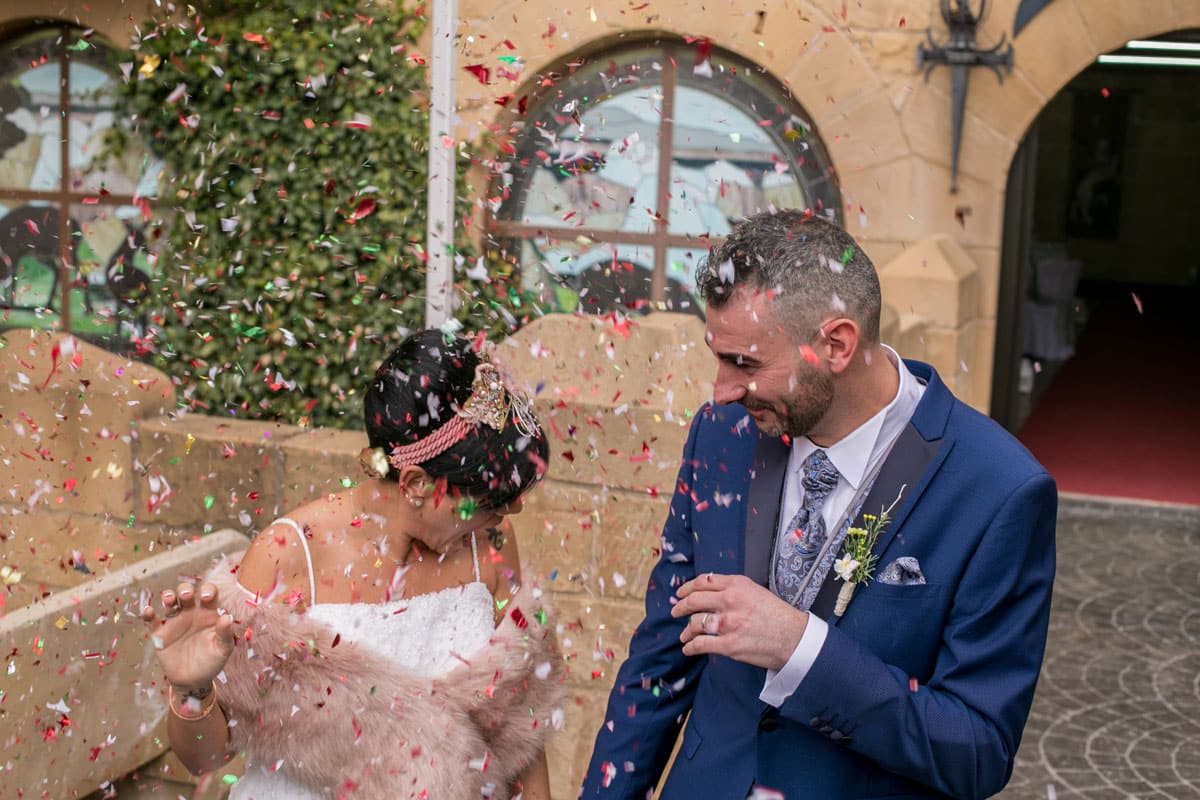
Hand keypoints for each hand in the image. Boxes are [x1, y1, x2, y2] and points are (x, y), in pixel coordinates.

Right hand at [140, 581, 234, 690]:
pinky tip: (148, 611)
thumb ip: (225, 633)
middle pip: (186, 593)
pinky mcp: (160, 634)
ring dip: (168, 596)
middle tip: (186, 596)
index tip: (206, 597)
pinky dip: (148, 614)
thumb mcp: (223, 649)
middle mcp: (191, 613)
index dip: (208, 590)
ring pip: (169, 602)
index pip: (209, 594)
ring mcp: (175, 622)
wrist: (194, 681)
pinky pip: (151, 621)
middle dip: (185, 590)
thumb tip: (227, 617)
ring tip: (169, 600)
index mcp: (209, 613)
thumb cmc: (212, 661)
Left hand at [670, 572, 807, 670]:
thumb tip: (709, 591)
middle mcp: (729, 601)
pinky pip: (701, 645)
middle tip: (675, 611)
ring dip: (686, 630)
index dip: (687, 588)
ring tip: (684, 634)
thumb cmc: (777, 615)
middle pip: (694, 601)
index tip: (681, 593)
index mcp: (736, 585)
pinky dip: (690, 647)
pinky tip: (688, 649)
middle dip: (680, 607)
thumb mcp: (755, 591)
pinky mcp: (728, 645)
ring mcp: (728, 624)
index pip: (702, 582)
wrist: (794, 637)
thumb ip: (733, 589)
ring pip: (694, 623)